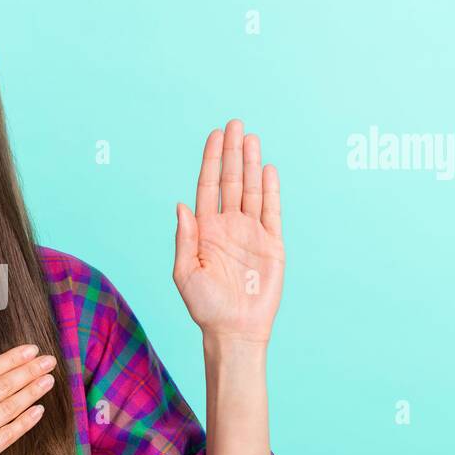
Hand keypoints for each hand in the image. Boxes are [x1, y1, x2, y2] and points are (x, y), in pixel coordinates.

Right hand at [0, 344, 56, 454]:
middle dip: (30, 370)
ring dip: (33, 392)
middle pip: (6, 385)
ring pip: (11, 408)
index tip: (30, 350)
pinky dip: (26, 422)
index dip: (13, 358)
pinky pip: (9, 436)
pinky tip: (38, 411)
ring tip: (49, 380)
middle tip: (49, 360)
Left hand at [174, 118, 284, 345]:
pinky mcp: (272, 244)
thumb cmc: (204, 306)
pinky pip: (272, 211)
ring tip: (251, 137)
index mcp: (205, 230)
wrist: (233, 330)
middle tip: (234, 124)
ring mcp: (251, 233)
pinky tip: (268, 168)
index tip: (214, 135)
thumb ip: (185, 238)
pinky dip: (271, 189)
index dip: (211, 161)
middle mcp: (228, 226)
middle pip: (232, 180)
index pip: (208, 186)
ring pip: (252, 190)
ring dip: (252, 163)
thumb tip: (181, 205)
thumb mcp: (184, 272)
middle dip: (232, 152)